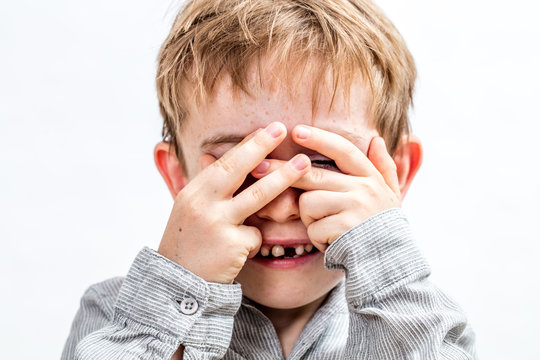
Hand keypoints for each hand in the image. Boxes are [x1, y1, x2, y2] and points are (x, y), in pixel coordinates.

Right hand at [158, 122, 310, 283]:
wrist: (177, 284)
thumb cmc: (187, 244)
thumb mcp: (188, 210)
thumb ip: (205, 186)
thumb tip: (210, 155)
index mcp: (193, 192)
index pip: (223, 162)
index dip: (247, 145)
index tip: (267, 129)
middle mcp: (202, 203)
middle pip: (237, 169)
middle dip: (261, 146)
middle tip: (283, 128)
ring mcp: (216, 223)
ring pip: (257, 196)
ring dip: (283, 178)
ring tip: (304, 164)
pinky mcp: (231, 245)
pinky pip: (256, 236)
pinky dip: (254, 241)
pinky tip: (240, 251)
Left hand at [251, 125, 400, 250]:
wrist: (392, 262)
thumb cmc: (384, 228)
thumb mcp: (391, 195)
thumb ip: (384, 167)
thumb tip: (377, 139)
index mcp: (370, 177)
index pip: (343, 150)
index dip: (319, 138)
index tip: (296, 130)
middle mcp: (363, 188)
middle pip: (312, 174)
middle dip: (282, 171)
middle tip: (258, 168)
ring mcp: (354, 207)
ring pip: (308, 202)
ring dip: (310, 218)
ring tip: (327, 227)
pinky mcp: (344, 229)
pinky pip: (312, 228)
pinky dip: (316, 238)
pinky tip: (331, 242)